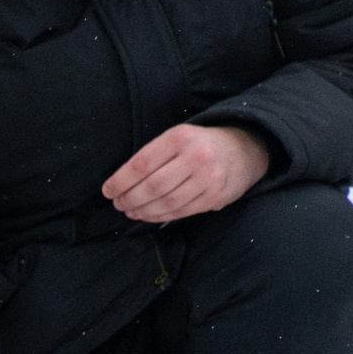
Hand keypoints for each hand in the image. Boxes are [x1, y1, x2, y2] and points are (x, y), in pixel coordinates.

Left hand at [102, 123, 269, 223]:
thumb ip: (154, 155)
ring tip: (130, 210)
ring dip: (142, 210)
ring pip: (166, 202)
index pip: (142, 163)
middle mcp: (196, 157)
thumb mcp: (178, 136)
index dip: (120, 181)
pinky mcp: (214, 197)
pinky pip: (180, 212)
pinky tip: (148, 215)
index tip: (107, 190)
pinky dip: (159, 217)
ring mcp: (208, 179)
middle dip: (129, 198)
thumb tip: (121, 182)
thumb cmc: (201, 144)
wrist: (244, 149)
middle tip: (118, 203)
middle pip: (152, 186)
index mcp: (180, 137)